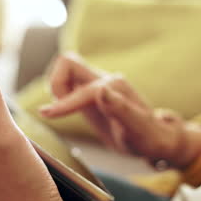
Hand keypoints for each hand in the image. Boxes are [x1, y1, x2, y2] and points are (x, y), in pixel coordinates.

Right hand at [40, 54, 200, 167]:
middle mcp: (103, 80)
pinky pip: (66, 81)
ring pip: (65, 69)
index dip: (63, 103)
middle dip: (55, 82)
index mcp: (114, 87)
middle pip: (68, 62)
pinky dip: (57, 92)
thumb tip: (101, 90)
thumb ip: (120, 109)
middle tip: (56, 108)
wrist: (154, 138)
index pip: (81, 89)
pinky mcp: (89, 93)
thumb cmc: (147, 137)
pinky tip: (61, 108)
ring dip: (55, 86)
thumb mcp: (137, 129)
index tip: (45, 114)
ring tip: (59, 109)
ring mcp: (95, 85)